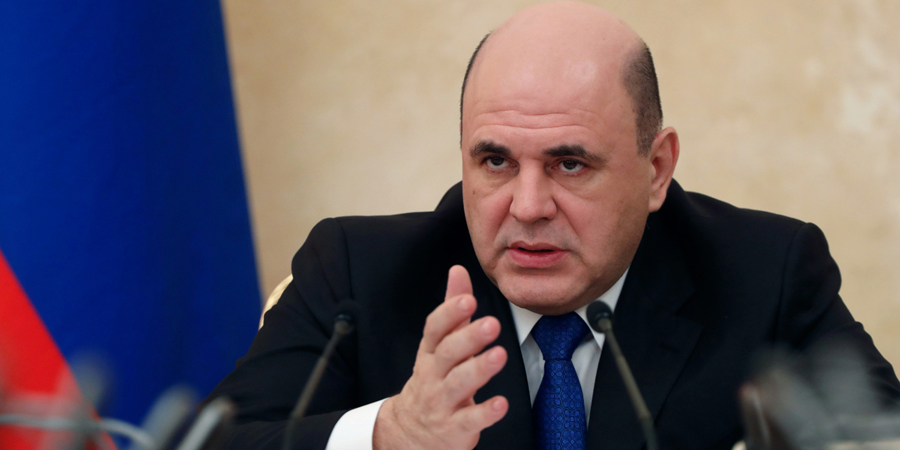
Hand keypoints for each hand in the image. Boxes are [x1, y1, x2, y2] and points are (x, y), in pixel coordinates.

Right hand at [373, 265, 508, 449]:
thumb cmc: (433, 381)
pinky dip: (485, 412)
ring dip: (479, 369)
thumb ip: (452, 310)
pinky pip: (470, 420)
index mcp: (430, 352)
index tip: (468, 298)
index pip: (435, 329)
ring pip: (458, 384)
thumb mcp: (438, 344)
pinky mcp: (455, 427)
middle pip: (447, 354)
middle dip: (468, 338)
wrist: (412, 432)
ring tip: (499, 355)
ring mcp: (442, 402)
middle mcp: (433, 375)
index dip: (450, 313)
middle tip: (490, 323)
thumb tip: (459, 270)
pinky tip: (501, 403)